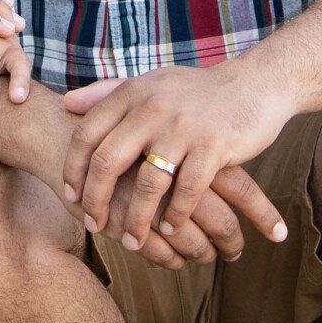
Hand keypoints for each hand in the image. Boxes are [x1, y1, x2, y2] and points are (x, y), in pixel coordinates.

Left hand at [61, 65, 293, 260]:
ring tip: (132, 239)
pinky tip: (170, 228)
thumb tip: (67, 103)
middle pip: (108, 162)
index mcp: (133, 92)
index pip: (87, 134)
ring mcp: (184, 127)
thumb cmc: (194, 92)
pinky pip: (187, 192)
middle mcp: (152, 107)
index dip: (73, 168)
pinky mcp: (214, 146)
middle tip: (93, 224)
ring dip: (137, 219)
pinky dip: (175, 215)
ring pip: (148, 185)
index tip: (70, 195)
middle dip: (96, 201)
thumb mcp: (150, 83)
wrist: (253, 86)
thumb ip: (108, 92)